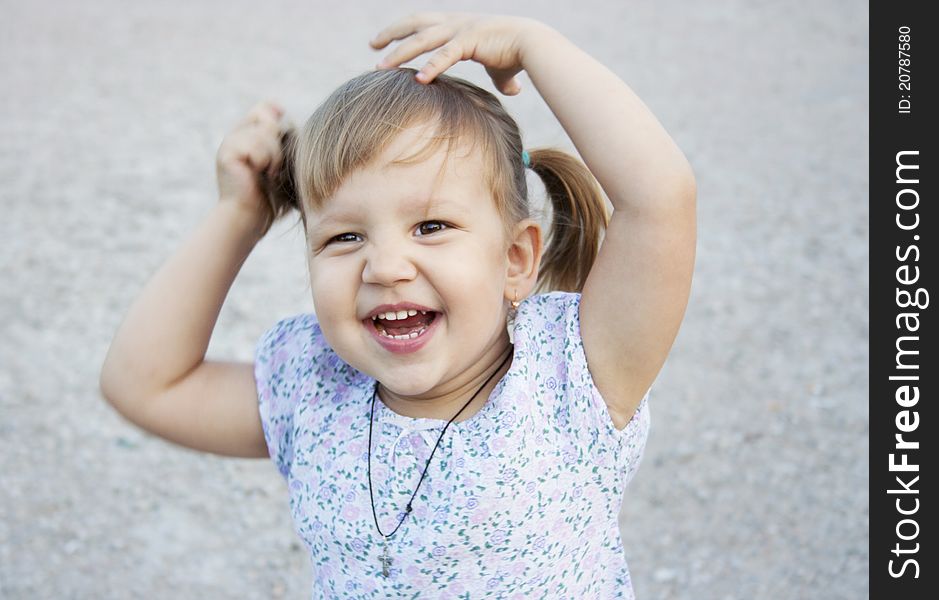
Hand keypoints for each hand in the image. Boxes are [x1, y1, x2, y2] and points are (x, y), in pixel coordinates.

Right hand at [215, 100, 286, 230]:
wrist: (249, 217)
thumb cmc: (270, 196)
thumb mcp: (281, 164)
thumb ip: (282, 139)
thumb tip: (282, 111)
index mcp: (247, 135)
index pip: (264, 108)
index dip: (276, 116)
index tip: (284, 139)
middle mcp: (236, 135)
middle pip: (267, 117)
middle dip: (279, 141)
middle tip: (276, 166)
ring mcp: (229, 142)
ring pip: (265, 132)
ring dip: (275, 156)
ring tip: (270, 174)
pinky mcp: (227, 152)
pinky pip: (257, 145)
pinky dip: (266, 161)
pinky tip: (261, 175)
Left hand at [369, 12, 547, 95]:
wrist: (535, 44)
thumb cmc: (519, 54)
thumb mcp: (503, 67)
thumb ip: (501, 78)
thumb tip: (512, 91)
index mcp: (458, 24)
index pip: (422, 23)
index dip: (402, 30)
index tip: (384, 41)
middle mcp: (455, 22)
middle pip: (414, 24)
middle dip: (391, 34)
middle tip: (372, 45)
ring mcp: (461, 29)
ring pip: (422, 39)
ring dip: (400, 53)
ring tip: (381, 67)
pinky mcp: (470, 41)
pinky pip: (445, 55)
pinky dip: (431, 67)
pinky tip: (418, 79)